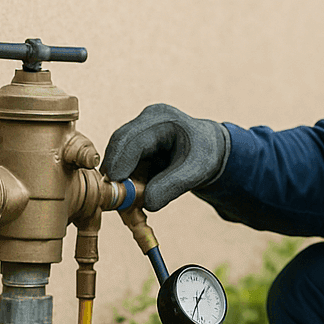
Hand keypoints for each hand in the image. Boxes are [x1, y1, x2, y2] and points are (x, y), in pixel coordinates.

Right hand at [101, 103, 229, 210]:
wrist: (209, 150)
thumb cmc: (205, 155)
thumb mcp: (196, 172)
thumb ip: (172, 187)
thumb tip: (147, 204)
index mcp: (162, 119)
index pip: (132, 139)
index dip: (121, 162)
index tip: (114, 183)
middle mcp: (145, 122)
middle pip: (119, 145)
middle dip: (115, 172)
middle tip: (114, 198)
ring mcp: (138, 132)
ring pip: (117, 156)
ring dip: (119, 180)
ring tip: (127, 203)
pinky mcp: (135, 145)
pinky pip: (123, 163)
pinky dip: (125, 181)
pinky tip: (132, 197)